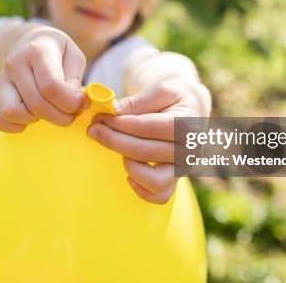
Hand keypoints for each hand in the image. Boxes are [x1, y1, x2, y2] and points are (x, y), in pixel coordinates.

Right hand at [0, 26, 86, 132]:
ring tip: (49, 111)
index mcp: (38, 50)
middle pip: (36, 103)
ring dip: (35, 119)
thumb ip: (75, 79)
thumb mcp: (74, 57)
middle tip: (73, 112)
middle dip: (62, 116)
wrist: (30, 42)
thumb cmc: (58, 52)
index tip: (83, 103)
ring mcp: (1, 80)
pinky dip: (16, 126)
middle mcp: (15, 63)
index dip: (71, 102)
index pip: (51, 85)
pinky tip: (31, 117)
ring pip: (12, 112)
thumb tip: (75, 103)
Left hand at [87, 80, 210, 203]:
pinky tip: (128, 173)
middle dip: (113, 140)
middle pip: (145, 151)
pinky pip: (160, 196)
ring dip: (130, 165)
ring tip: (118, 151)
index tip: (99, 118)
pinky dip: (142, 189)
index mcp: (186, 124)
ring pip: (155, 180)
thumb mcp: (161, 90)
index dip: (119, 123)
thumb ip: (138, 101)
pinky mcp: (175, 180)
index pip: (147, 127)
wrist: (192, 110)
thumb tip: (114, 110)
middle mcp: (189, 150)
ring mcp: (183, 168)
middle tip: (94, 130)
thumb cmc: (174, 99)